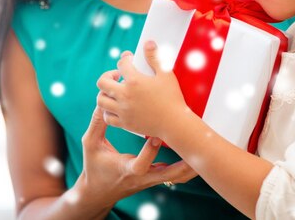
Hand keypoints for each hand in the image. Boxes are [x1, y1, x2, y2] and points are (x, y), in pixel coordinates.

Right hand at [77, 97, 195, 208]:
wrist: (98, 192)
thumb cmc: (94, 168)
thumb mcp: (91, 145)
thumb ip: (97, 125)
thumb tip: (102, 102)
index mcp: (126, 169)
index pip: (140, 164)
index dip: (149, 152)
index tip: (155, 137)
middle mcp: (142, 177)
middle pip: (167, 176)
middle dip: (183, 166)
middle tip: (196, 153)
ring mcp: (150, 179)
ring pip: (174, 176)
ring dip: (189, 166)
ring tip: (203, 153)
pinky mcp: (154, 178)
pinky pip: (173, 174)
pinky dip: (184, 167)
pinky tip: (194, 155)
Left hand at [97, 41, 187, 137]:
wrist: (175, 123)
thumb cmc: (172, 97)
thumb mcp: (166, 74)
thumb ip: (155, 57)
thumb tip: (148, 43)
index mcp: (135, 81)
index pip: (121, 64)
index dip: (125, 59)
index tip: (130, 59)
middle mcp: (125, 96)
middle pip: (102, 82)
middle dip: (108, 76)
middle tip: (118, 76)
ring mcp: (123, 110)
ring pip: (101, 100)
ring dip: (106, 93)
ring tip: (115, 92)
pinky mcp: (125, 123)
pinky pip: (107, 117)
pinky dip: (108, 111)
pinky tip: (116, 107)